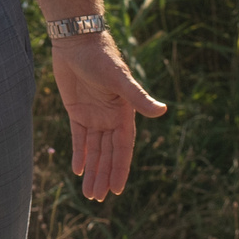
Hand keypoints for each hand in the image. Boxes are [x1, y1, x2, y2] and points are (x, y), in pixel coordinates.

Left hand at [49, 35, 166, 201]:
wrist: (77, 40)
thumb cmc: (101, 57)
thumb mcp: (119, 79)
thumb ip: (138, 96)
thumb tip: (162, 111)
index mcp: (123, 113)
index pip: (122, 148)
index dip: (120, 168)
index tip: (117, 190)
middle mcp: (110, 117)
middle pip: (108, 153)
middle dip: (103, 175)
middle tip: (97, 198)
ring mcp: (93, 115)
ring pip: (93, 149)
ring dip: (92, 170)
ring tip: (89, 193)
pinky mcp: (76, 110)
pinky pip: (78, 137)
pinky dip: (79, 154)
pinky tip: (77, 171)